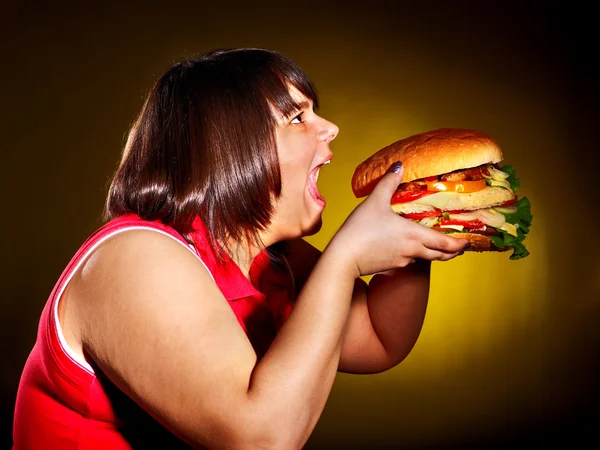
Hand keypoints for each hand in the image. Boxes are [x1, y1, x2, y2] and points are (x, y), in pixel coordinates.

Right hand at [331, 162, 467, 276]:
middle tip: (460, 247)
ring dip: (435, 253)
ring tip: (438, 246)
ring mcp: (402, 261)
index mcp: (414, 235)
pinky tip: (410, 248)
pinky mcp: (391, 267)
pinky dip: (415, 254)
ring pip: (425, 258)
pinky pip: (409, 261)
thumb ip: (389, 183)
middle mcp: (413, 250)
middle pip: (440, 255)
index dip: (459, 244)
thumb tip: (398, 166)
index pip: (444, 243)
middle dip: (452, 251)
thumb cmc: (360, 230)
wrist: (344, 258)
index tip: (468, 242)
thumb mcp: (375, 202)